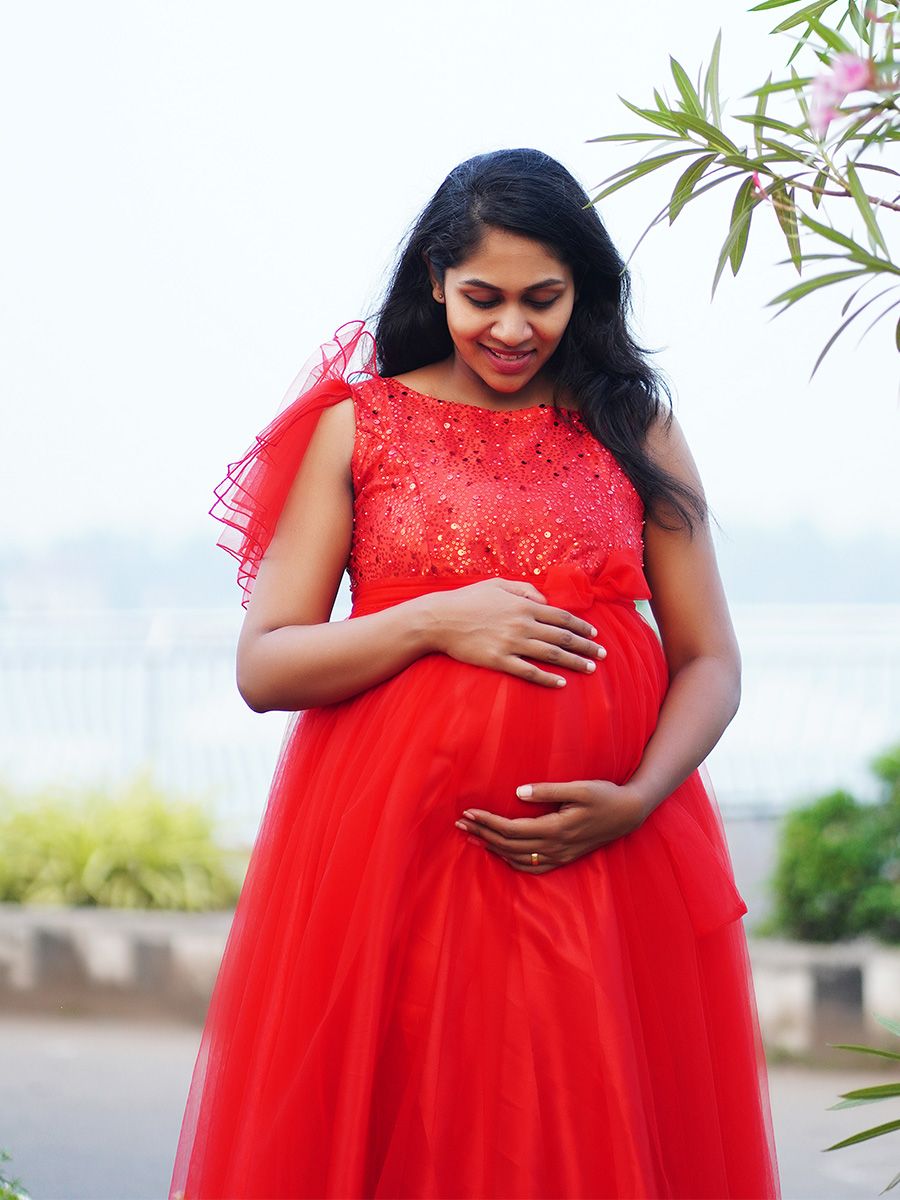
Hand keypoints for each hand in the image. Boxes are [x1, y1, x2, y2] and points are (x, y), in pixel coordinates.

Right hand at [422, 578, 603, 686]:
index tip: (595, 635)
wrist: (439, 619)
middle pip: (563, 637)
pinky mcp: (499, 661)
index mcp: (524, 605)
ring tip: (590, 670)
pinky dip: (547, 678)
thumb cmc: (468, 600)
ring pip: (551, 655)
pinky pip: (528, 671)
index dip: (581, 627)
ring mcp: (511, 643)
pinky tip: (561, 683)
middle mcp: (522, 624)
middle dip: (586, 647)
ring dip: (574, 663)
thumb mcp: (498, 584)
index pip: (562, 617)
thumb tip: (545, 601)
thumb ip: (525, 590)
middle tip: (603, 656)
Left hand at [455, 780, 649, 872]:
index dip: (488, 822)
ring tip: (472, 838)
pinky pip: (533, 867)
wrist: (629, 814)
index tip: (468, 813)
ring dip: (492, 848)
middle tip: (459, 824)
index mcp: (555, 828)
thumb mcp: (579, 788)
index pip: (511, 829)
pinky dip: (512, 862)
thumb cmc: (604, 795)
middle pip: (509, 845)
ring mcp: (560, 856)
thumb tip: (518, 792)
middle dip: (482, 834)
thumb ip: (548, 791)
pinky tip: (501, 854)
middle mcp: (555, 846)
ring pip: (518, 858)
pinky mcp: (565, 858)